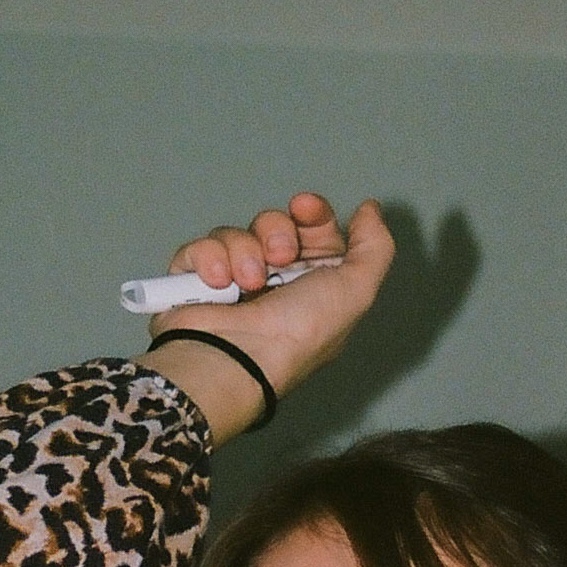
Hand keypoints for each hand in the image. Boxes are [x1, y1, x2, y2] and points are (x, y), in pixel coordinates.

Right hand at [143, 193, 394, 440]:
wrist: (239, 358)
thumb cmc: (300, 332)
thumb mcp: (357, 290)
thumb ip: (374, 246)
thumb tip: (369, 209)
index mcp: (312, 282)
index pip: (312, 227)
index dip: (312, 212)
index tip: (305, 207)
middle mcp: (273, 280)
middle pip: (273, 224)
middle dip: (276, 231)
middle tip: (278, 256)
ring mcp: (231, 281)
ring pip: (235, 233)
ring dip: (243, 252)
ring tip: (247, 284)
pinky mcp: (192, 283)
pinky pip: (199, 248)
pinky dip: (208, 260)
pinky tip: (218, 283)